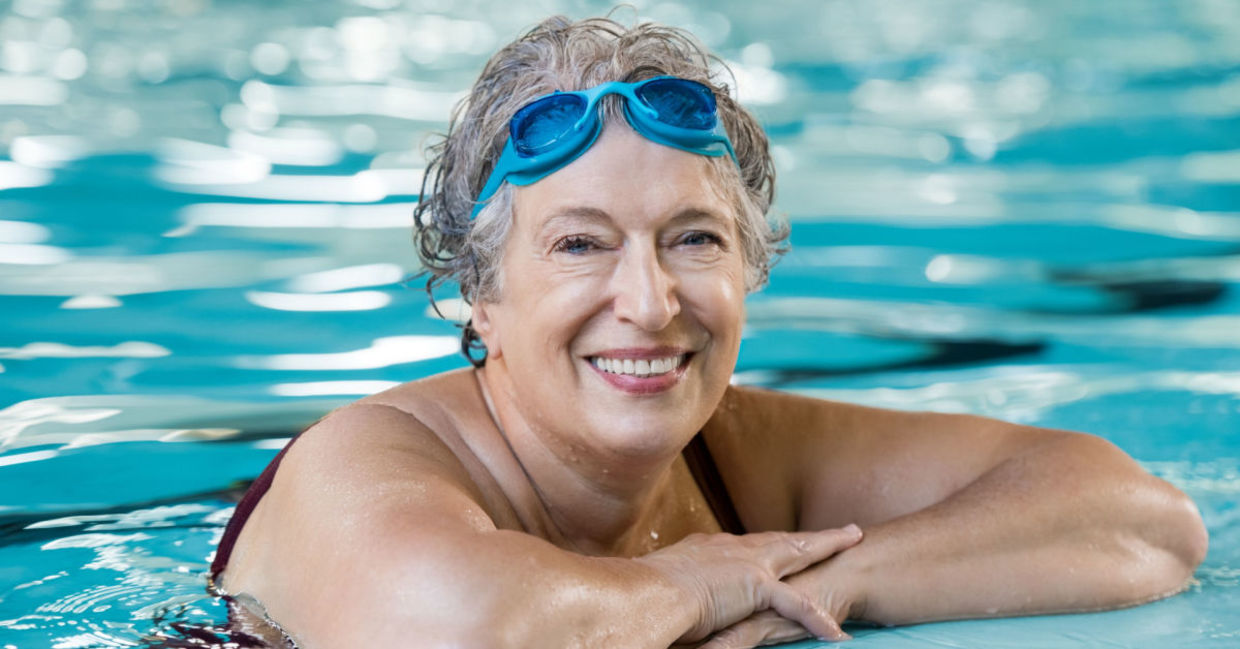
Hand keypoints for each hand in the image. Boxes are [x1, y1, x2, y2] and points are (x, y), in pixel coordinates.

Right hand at [635, 525, 862, 644]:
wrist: (644, 593)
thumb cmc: (642, 594)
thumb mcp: (665, 586)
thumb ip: (680, 592)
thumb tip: (672, 604)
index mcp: (710, 550)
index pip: (749, 545)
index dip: (770, 544)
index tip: (781, 543)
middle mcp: (731, 549)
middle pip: (782, 539)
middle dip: (812, 535)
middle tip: (842, 529)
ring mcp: (746, 563)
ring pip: (798, 552)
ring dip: (828, 546)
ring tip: (854, 540)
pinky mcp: (754, 584)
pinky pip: (796, 604)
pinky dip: (816, 618)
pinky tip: (836, 632)